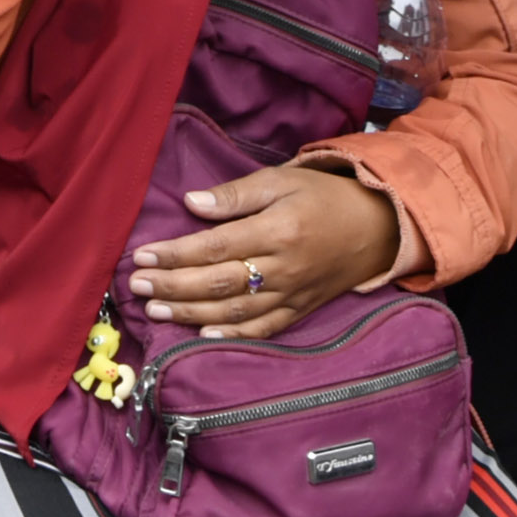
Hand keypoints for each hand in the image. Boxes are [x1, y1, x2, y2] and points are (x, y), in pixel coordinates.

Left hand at [128, 163, 400, 339]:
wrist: (377, 227)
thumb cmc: (324, 197)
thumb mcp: (282, 180)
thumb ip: (236, 194)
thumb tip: (191, 204)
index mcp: (277, 230)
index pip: (215, 247)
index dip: (176, 254)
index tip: (143, 256)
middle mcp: (284, 268)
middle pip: (219, 283)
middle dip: (173, 286)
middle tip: (138, 286)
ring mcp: (293, 294)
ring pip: (235, 312)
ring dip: (191, 314)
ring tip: (156, 311)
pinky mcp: (300, 310)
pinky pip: (264, 329)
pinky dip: (233, 336)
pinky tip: (203, 337)